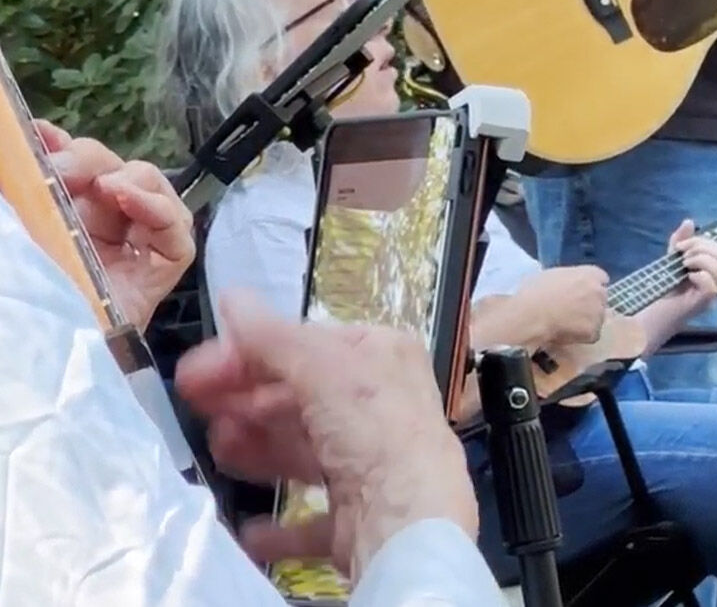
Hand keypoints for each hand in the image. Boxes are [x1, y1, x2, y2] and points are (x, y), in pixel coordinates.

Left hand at [35, 119, 194, 329]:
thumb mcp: (25, 238)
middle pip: (115, 169)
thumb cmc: (35, 307)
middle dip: (89, 159)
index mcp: (72, 217)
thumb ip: (23, 199)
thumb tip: (22, 142)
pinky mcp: (167, 264)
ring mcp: (140, 243)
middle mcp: (108, 224)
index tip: (36, 136)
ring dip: (126, 177)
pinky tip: (128, 199)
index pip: (78, 168)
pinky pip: (176, 228)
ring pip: (151, 185)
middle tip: (56, 168)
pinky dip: (156, 207)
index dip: (61, 146)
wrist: (53, 363)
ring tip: (101, 185)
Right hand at [175, 293, 475, 583]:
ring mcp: (373, 463)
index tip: (202, 370)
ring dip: (258, 449)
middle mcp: (383, 406)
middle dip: (249, 402)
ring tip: (220, 450)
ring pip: (305, 450)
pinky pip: (313, 517)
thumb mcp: (321, 367)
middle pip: (303, 399)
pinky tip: (252, 528)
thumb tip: (234, 297)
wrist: (408, 523)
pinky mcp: (361, 515)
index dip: (252, 354)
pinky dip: (280, 525)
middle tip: (199, 407)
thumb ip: (272, 337)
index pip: (309, 346)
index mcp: (383, 357)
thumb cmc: (375, 430)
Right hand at [525, 265, 608, 345]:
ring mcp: (598, 312)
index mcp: (590, 273)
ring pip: (597, 317)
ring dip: (587, 320)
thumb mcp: (554, 274)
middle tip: (573, 309)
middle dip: (591, 303)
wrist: (531, 314)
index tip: (582, 292)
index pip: (602, 278)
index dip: (591, 286)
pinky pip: (592, 334)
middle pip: (601, 298)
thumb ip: (570, 278)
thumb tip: (570, 285)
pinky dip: (582, 336)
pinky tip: (567, 333)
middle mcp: (599, 291)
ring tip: (568, 324)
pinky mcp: (594, 331)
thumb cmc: (535, 290)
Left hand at [664, 219, 716, 320]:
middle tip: (683, 256)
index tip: (680, 246)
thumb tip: (689, 221)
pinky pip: (712, 287)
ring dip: (700, 261)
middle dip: (701, 249)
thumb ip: (682, 240)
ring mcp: (715, 293)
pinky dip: (700, 276)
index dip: (701, 241)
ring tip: (684, 266)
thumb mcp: (673, 257)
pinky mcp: (706, 303)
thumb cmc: (667, 284)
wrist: (654, 307)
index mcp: (713, 269)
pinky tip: (689, 278)